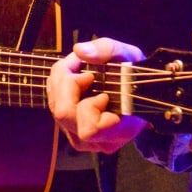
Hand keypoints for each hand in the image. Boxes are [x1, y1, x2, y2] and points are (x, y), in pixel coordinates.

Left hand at [47, 37, 148, 154]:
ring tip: (81, 76)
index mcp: (119, 130)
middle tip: (87, 74)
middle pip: (64, 115)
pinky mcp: (70, 130)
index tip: (99, 85)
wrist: (137, 92)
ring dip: (64, 85)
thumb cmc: (133, 75)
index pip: (90, 128)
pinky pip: (54, 107)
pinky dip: (60, 89)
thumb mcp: (127, 55)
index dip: (90, 103)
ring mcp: (81, 138)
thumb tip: (79, 51)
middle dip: (70, 85)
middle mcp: (98, 141)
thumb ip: (106, 50)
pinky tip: (74, 83)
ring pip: (55, 110)